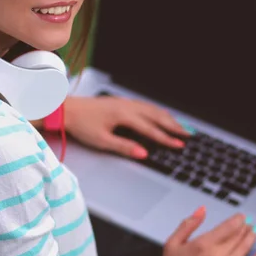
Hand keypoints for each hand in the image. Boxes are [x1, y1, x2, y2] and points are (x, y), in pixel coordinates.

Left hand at [63, 95, 191, 158]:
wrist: (67, 109)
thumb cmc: (82, 125)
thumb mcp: (102, 140)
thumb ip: (124, 147)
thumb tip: (144, 153)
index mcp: (124, 116)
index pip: (151, 129)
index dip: (166, 138)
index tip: (180, 145)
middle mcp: (128, 106)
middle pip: (156, 117)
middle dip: (174, 126)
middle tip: (189, 135)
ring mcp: (125, 103)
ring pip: (152, 109)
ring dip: (168, 118)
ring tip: (180, 126)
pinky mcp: (121, 102)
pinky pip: (145, 106)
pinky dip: (157, 111)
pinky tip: (160, 115)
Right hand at [159, 207, 255, 255]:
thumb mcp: (173, 242)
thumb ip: (188, 224)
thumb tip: (202, 209)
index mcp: (203, 244)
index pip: (228, 227)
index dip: (237, 219)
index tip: (241, 215)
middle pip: (237, 236)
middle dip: (245, 227)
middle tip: (249, 221)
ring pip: (244, 248)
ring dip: (252, 236)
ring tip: (255, 229)